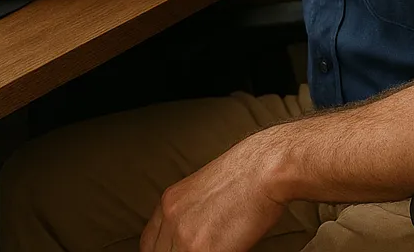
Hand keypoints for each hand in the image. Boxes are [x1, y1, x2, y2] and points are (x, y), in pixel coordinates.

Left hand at [140, 130, 290, 251]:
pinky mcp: (201, 250)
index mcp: (168, 202)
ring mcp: (183, 236)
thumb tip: (194, 237)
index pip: (149, 244)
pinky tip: (226, 250)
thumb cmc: (246, 177)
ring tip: (214, 250)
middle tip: (198, 251)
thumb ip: (190, 216)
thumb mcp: (203, 192)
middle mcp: (170, 218)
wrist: (264, 169)